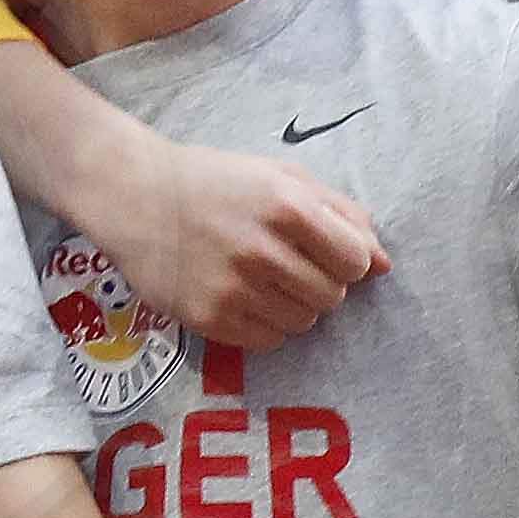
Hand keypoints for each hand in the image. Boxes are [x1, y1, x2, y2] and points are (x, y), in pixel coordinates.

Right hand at [104, 133, 385, 351]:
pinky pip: (268, 340)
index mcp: (286, 206)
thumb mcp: (280, 177)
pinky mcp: (209, 318)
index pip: (354, 260)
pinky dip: (265, 324)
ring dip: (293, 305)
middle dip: (320, 283)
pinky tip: (241, 296)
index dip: (347, 259)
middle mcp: (262, 249)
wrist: (134, 197)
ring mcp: (233, 288)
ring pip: (302, 323)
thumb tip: (384, 264)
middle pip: (331, 296)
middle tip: (288, 264)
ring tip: (261, 279)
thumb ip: (339, 213)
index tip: (324, 252)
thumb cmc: (215, 182)